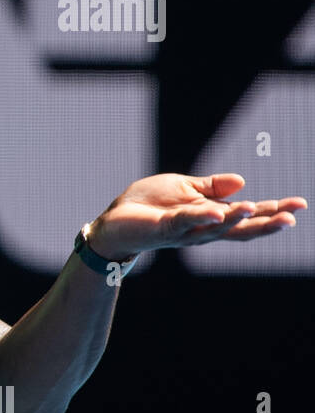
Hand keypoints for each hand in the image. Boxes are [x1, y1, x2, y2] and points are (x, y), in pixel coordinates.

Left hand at [88, 173, 306, 259]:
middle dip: (265, 223)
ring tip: (256, 208)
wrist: (115, 219)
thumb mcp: (185, 188)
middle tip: (291, 218)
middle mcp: (203, 228)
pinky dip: (202, 216)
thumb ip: (212, 187)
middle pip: (239, 228)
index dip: (273, 211)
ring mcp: (184, 231)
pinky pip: (185, 221)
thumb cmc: (150, 204)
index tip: (299, 205)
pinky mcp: (164, 228)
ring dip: (236, 218)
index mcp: (211, 216)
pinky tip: (216, 212)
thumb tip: (243, 181)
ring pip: (215, 227)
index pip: (247, 214)